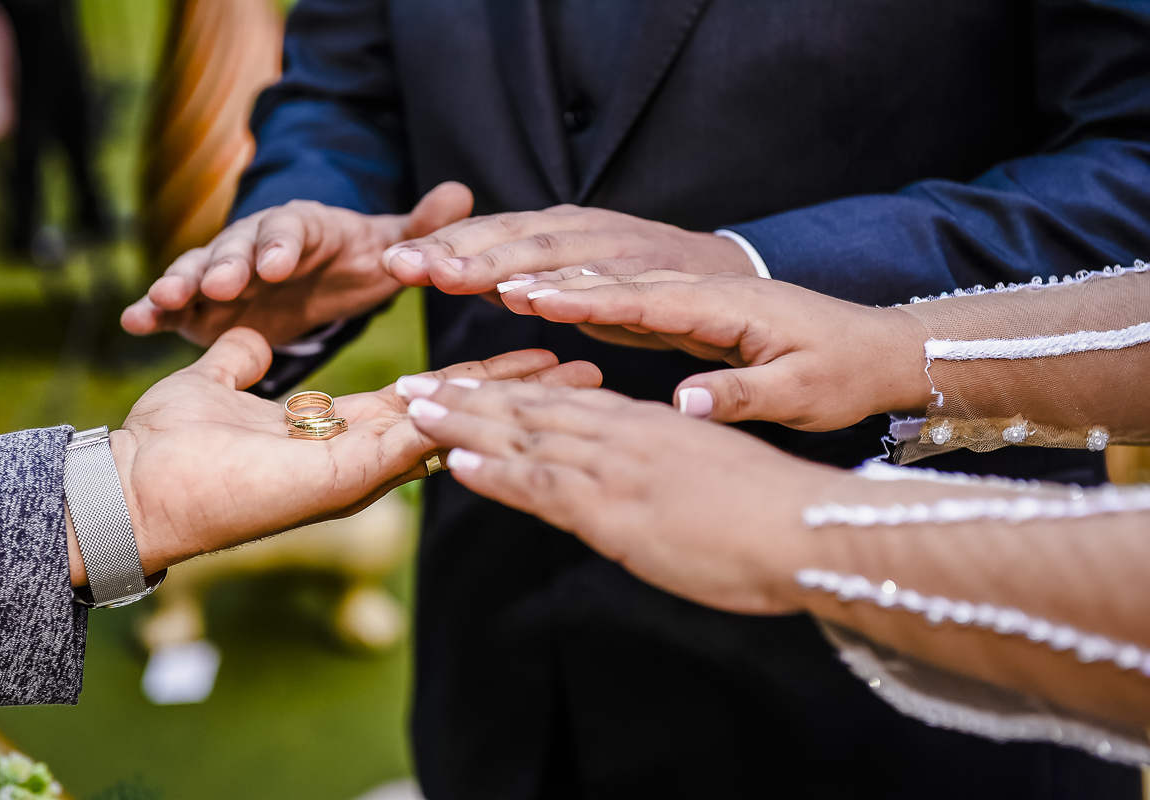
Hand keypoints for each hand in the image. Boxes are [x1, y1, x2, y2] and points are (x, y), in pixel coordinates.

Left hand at [65, 328, 601, 584]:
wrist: (133, 484)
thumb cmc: (169, 445)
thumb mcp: (215, 383)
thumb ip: (243, 360)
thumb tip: (251, 338)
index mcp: (343, 429)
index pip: (429, 395)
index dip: (480, 371)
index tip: (528, 348)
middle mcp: (365, 453)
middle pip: (460, 412)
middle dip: (524, 389)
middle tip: (585, 365)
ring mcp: (363, 468)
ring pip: (456, 427)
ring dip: (517, 401)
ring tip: (576, 376)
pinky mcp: (347, 475)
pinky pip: (418, 439)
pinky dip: (469, 412)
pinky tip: (523, 388)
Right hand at [121, 182, 474, 345]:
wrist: (316, 279)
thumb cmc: (354, 261)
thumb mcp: (388, 245)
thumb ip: (420, 227)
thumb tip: (462, 192)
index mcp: (302, 229)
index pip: (290, 230)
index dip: (281, 244)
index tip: (276, 262)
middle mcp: (256, 244)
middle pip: (237, 249)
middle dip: (225, 265)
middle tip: (218, 284)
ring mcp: (224, 274)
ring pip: (197, 274)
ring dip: (179, 284)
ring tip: (160, 300)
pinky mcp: (203, 305)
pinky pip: (176, 307)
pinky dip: (152, 312)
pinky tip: (133, 324)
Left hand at [379, 204, 752, 297]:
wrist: (725, 277)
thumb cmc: (635, 282)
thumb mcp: (568, 280)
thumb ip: (518, 277)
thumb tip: (457, 276)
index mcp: (555, 231)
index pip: (488, 235)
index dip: (439, 246)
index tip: (388, 263)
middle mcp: (580, 229)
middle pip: (508, 237)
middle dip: (453, 250)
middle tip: (402, 265)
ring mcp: (616, 247)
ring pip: (550, 253)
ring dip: (498, 264)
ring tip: (451, 277)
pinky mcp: (651, 272)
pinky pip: (606, 283)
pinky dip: (569, 290)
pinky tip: (534, 299)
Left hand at [398, 379, 834, 614]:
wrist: (807, 528)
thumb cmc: (771, 512)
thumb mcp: (708, 475)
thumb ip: (663, 468)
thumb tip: (638, 479)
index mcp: (646, 425)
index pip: (563, 401)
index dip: (507, 392)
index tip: (466, 385)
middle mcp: (622, 434)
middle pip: (531, 408)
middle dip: (467, 397)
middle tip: (414, 384)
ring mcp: (615, 466)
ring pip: (525, 435)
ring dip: (465, 423)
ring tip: (415, 409)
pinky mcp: (615, 506)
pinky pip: (544, 484)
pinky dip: (499, 471)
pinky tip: (459, 462)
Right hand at [496, 270, 932, 429]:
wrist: (872, 344)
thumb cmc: (839, 371)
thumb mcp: (803, 392)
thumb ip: (744, 393)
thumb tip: (685, 400)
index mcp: (721, 303)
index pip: (638, 294)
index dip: (578, 296)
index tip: (520, 292)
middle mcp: (691, 282)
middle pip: (596, 266)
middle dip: (526, 265)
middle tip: (458, 265)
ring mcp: (679, 285)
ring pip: (590, 266)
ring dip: (527, 264)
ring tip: (465, 267)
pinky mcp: (673, 298)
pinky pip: (602, 283)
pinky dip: (554, 281)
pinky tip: (513, 286)